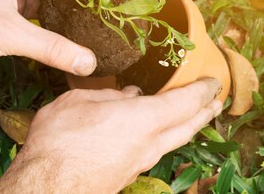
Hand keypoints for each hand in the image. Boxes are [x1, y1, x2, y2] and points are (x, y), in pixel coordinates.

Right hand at [0, 78, 222, 193]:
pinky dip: (165, 136)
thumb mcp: (79, 102)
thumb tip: (129, 95)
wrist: (46, 189)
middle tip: (216, 101)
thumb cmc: (60, 141)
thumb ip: (109, 96)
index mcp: (144, 119)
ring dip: (188, 126)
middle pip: (189, 126)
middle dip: (206, 111)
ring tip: (193, 116)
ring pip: (175, 141)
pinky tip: (152, 132)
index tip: (213, 80)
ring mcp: (140, 163)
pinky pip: (155, 150)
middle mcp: (150, 144)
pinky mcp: (127, 174)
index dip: (203, 89)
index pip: (186, 102)